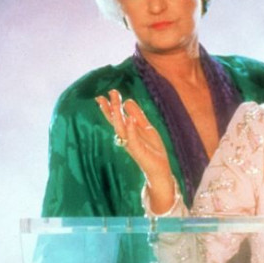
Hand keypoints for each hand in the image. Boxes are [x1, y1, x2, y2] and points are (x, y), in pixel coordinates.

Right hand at [96, 90, 174, 212]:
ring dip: (118, 116)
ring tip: (117, 102)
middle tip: (110, 93)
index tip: (104, 94)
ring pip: (121, 129)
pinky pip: (132, 139)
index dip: (109, 107)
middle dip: (113, 107)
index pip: (116, 118)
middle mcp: (125, 138)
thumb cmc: (152, 149)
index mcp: (127, 132)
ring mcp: (130, 144)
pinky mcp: (138, 151)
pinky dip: (130, 129)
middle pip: (116, 121)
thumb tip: (127, 100)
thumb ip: (138, 115)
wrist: (160, 169)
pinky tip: (130, 119)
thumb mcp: (146, 128)